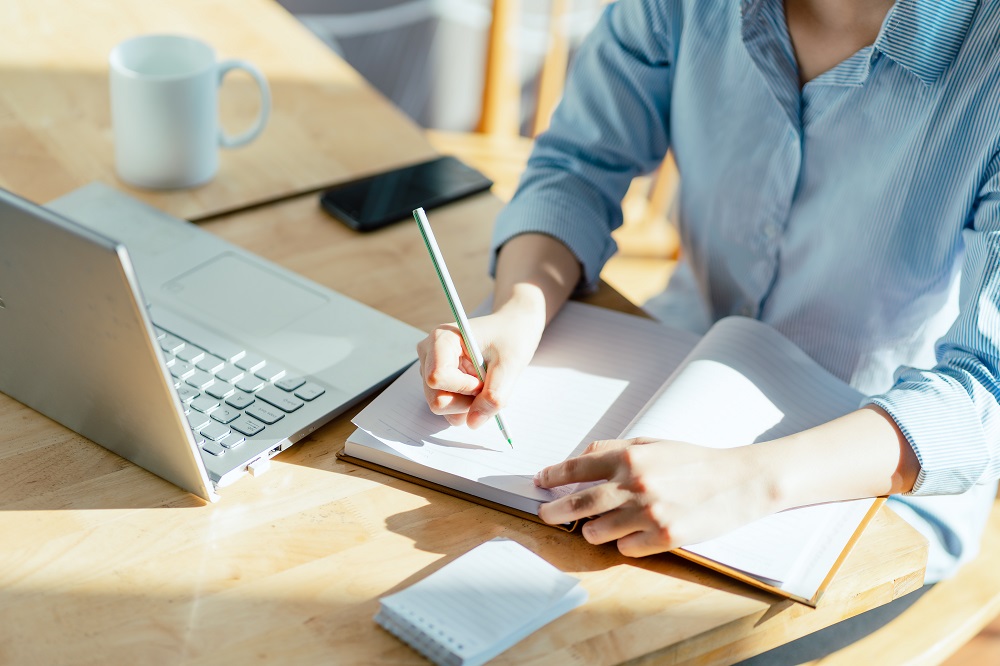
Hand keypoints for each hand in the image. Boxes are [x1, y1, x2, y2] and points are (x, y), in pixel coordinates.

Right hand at [416, 302, 543, 428]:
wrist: (512, 327)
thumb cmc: (512, 335)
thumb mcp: (511, 363)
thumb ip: (494, 394)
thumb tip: (473, 423)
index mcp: (442, 339)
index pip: (437, 378)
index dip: (464, 388)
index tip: (484, 380)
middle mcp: (430, 354)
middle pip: (436, 399)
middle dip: (466, 402)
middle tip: (487, 385)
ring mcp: (431, 369)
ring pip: (441, 406)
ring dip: (469, 406)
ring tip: (486, 384)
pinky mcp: (440, 382)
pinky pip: (449, 407)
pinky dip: (468, 405)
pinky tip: (480, 388)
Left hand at [534, 438, 780, 556]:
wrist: (739, 481)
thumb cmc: (694, 461)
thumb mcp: (653, 443)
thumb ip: (615, 449)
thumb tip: (580, 458)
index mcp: (630, 457)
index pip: (577, 467)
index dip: (552, 476)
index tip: (540, 481)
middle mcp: (635, 485)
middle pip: (577, 503)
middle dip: (553, 510)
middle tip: (544, 514)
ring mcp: (649, 513)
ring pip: (597, 531)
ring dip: (592, 529)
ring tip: (598, 525)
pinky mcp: (664, 538)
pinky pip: (625, 548)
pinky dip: (624, 542)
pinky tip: (635, 533)